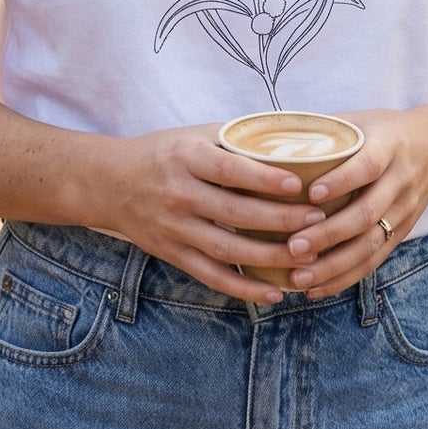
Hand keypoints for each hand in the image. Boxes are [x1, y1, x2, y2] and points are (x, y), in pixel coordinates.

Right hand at [105, 124, 309, 304]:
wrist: (110, 183)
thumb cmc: (164, 154)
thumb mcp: (193, 136)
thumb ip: (235, 140)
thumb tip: (291, 136)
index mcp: (186, 158)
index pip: (230, 170)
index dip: (264, 179)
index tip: (299, 184)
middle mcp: (179, 194)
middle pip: (235, 213)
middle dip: (280, 220)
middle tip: (317, 220)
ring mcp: (174, 228)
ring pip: (228, 249)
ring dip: (270, 257)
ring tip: (308, 258)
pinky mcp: (173, 254)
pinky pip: (212, 276)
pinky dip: (244, 288)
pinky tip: (274, 292)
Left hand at [276, 110, 427, 298]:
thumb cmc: (385, 131)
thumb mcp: (362, 120)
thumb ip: (323, 130)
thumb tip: (268, 138)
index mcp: (389, 148)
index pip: (367, 166)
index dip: (341, 181)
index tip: (310, 194)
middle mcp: (400, 182)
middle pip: (366, 214)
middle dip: (328, 234)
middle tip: (292, 247)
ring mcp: (403, 213)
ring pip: (370, 245)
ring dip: (333, 266)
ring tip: (298, 276)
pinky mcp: (400, 234)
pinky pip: (374, 262)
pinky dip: (344, 278)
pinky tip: (315, 289)